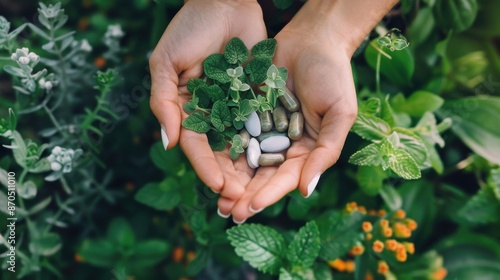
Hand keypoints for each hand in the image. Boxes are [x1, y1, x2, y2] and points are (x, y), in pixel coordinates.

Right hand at [149, 0, 266, 198]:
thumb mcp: (166, 63)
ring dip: (250, 169)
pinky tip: (279, 163)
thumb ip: (164, 102)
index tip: (219, 188)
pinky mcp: (256, 96)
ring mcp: (235, 106)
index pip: (197, 146)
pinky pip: (262, 122)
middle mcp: (211, 112)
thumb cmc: (189, 29)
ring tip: (261, 191)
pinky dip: (268, 143)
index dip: (206, 168)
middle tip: (243, 200)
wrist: (224, 1)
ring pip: (243, 143)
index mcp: (187, 109)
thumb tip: (168, 144)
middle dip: (231, 176)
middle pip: (221, 152)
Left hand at [220, 1, 359, 221]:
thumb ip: (325, 151)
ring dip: (231, 178)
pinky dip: (223, 147)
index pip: (285, 178)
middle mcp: (284, 144)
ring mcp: (264, 128)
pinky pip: (234, 130)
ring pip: (245, 158)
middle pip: (262, 174)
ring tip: (215, 195)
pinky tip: (208, 162)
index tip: (251, 207)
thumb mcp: (339, 114)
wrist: (314, 39)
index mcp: (307, 150)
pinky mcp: (248, 111)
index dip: (269, 194)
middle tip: (227, 212)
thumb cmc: (333, 76)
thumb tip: (305, 190)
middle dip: (245, 194)